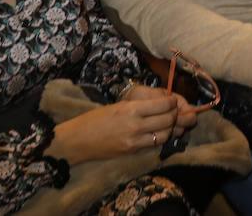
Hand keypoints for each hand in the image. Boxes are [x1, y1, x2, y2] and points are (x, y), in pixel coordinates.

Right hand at [47, 95, 180, 164]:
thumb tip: (158, 104)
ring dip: (169, 127)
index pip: (163, 105)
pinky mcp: (131, 151)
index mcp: (130, 109)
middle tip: (173, 110)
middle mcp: (135, 125)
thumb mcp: (117, 106)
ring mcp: (134, 140)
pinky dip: (159, 138)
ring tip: (166, 122)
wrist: (77, 141)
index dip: (172, 102)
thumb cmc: (94, 120)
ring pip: (165, 134)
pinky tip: (156, 133)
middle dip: (174, 114)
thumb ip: (137, 106)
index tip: (173, 100)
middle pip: (168, 119)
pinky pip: (153, 144)